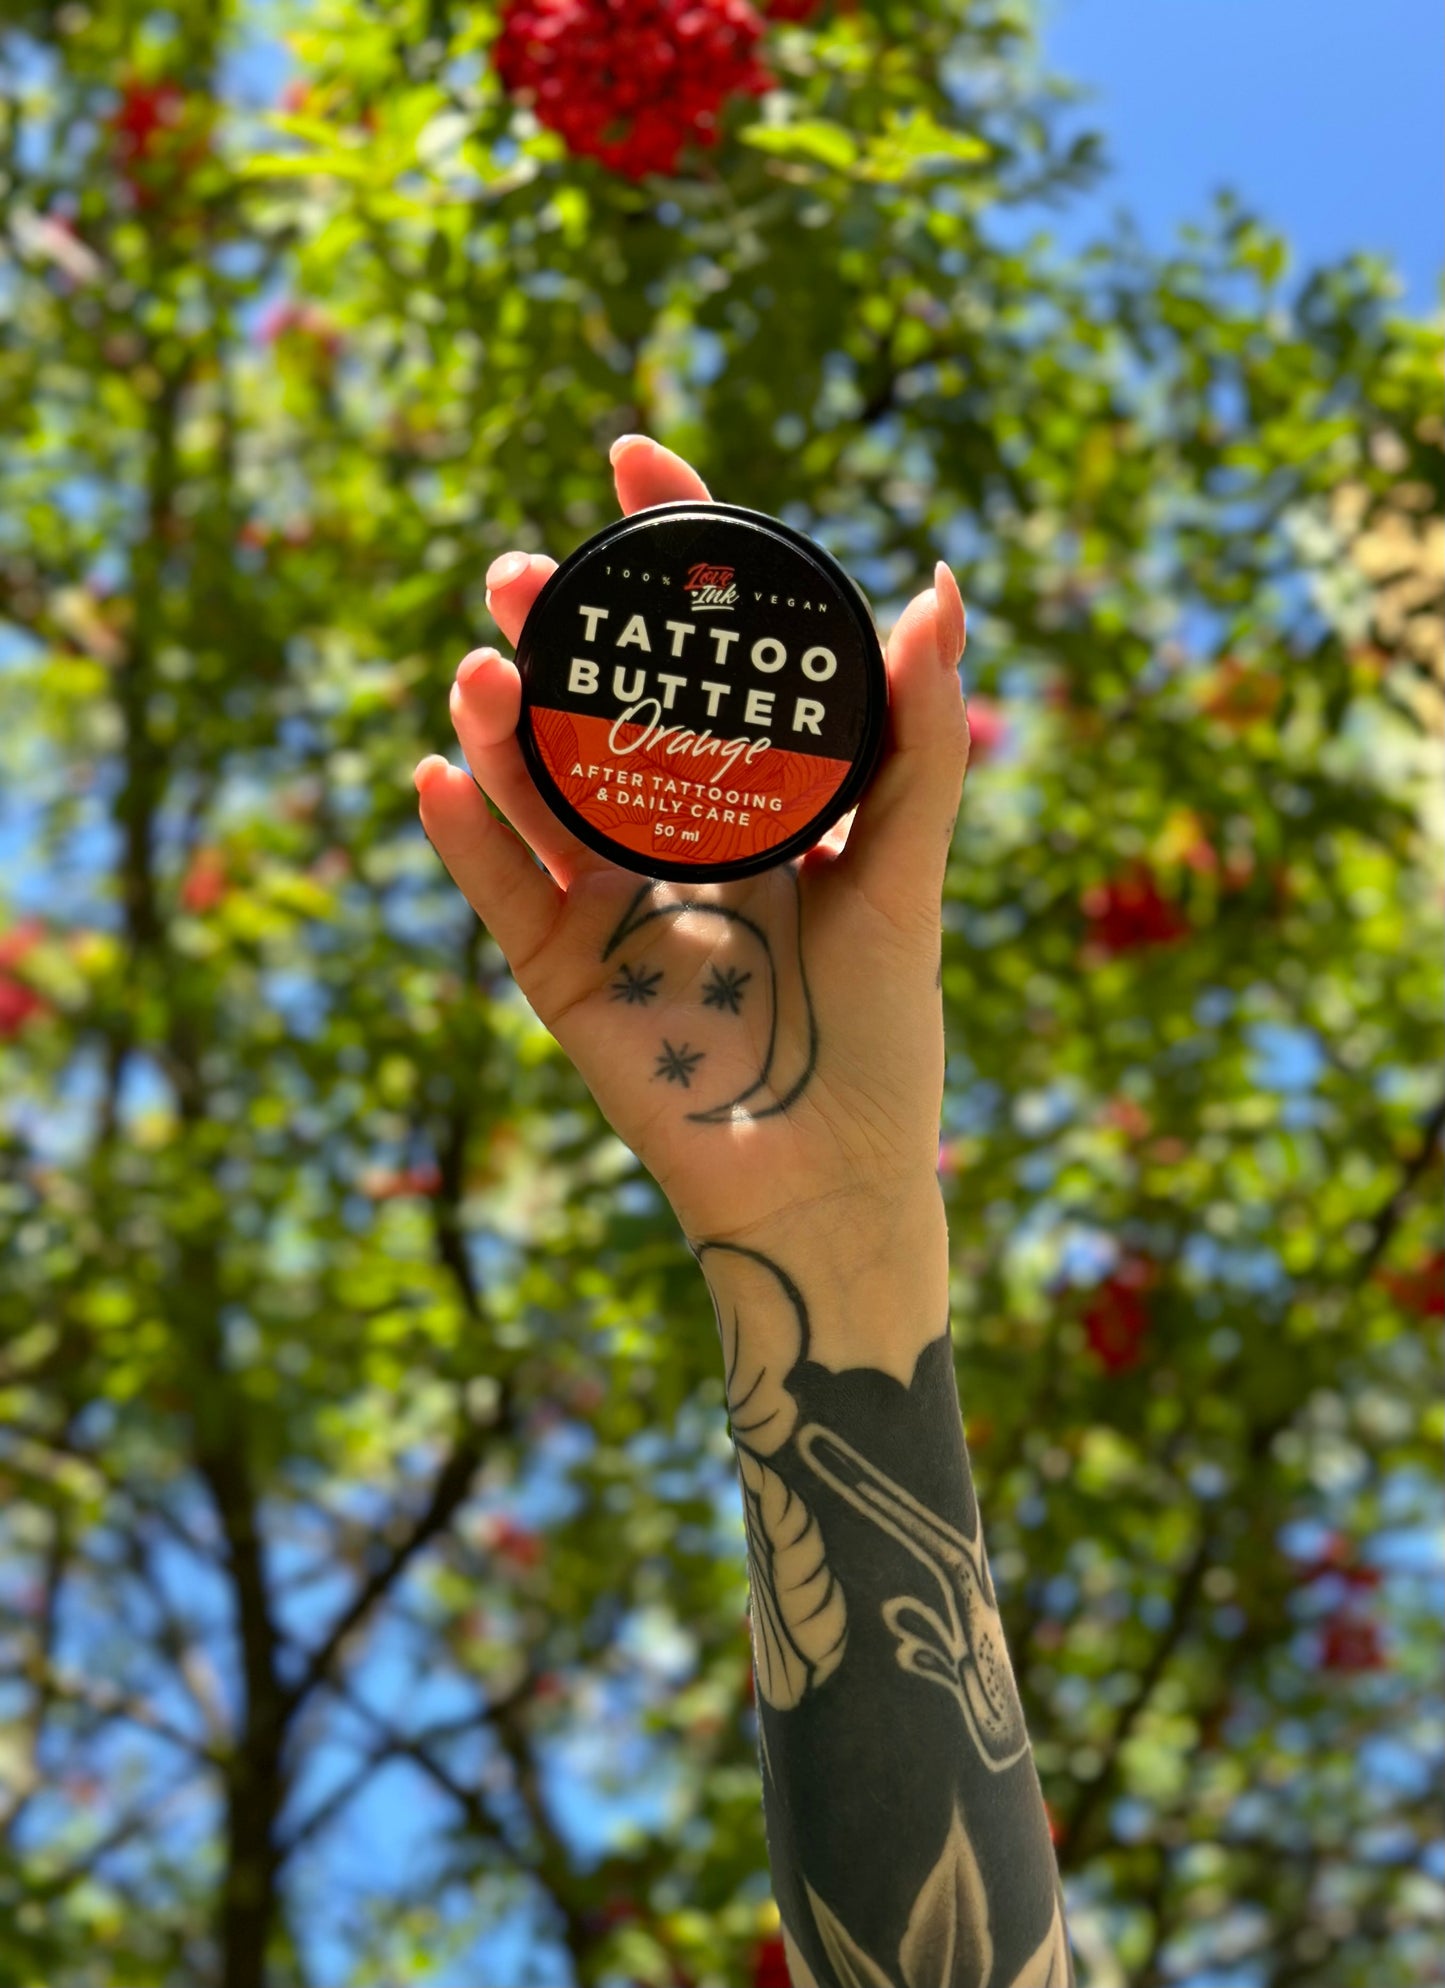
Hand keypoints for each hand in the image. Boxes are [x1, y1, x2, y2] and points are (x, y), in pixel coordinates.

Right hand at [414, 436, 969, 1253]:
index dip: (667, 551)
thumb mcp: (908, 873)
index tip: (631, 456)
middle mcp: (673, 828)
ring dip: (495, 722)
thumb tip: (935, 585)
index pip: (702, 649)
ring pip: (530, 786)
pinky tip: (438, 773)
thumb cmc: (882, 1031)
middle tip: (524, 572)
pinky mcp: (560, 971)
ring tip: (480, 671)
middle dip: (555, 627)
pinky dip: (462, 838)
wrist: (831, 1175)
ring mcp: (607, 895)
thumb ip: (919, 740)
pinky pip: (497, 893)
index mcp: (755, 793)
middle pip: (594, 700)